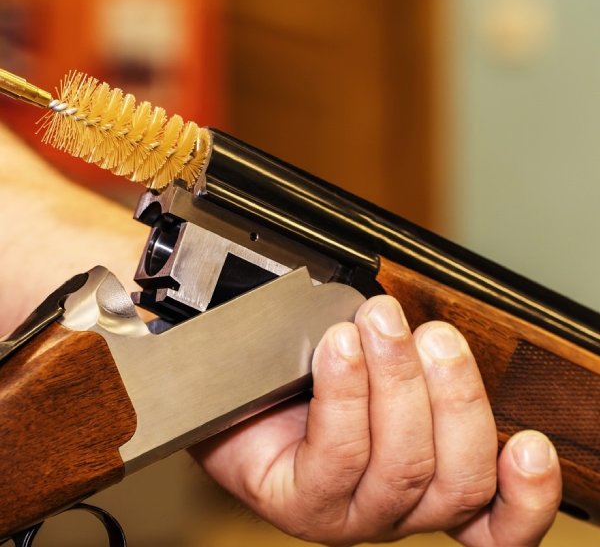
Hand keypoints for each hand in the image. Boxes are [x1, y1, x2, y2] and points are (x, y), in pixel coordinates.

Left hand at [192, 295, 561, 545]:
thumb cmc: (316, 381)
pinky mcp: (299, 504)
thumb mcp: (383, 374)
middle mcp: (397, 510)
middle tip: (434, 334)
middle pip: (456, 479)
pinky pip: (337, 453)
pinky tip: (339, 349)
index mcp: (429, 486)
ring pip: (401, 464)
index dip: (526, 496)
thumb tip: (439, 338)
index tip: (532, 445)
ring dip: (396, 381)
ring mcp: (349, 513)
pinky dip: (346, 393)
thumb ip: (419, 368)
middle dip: (454, 396)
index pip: (495, 519)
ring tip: (379, 322)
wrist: (239, 394)